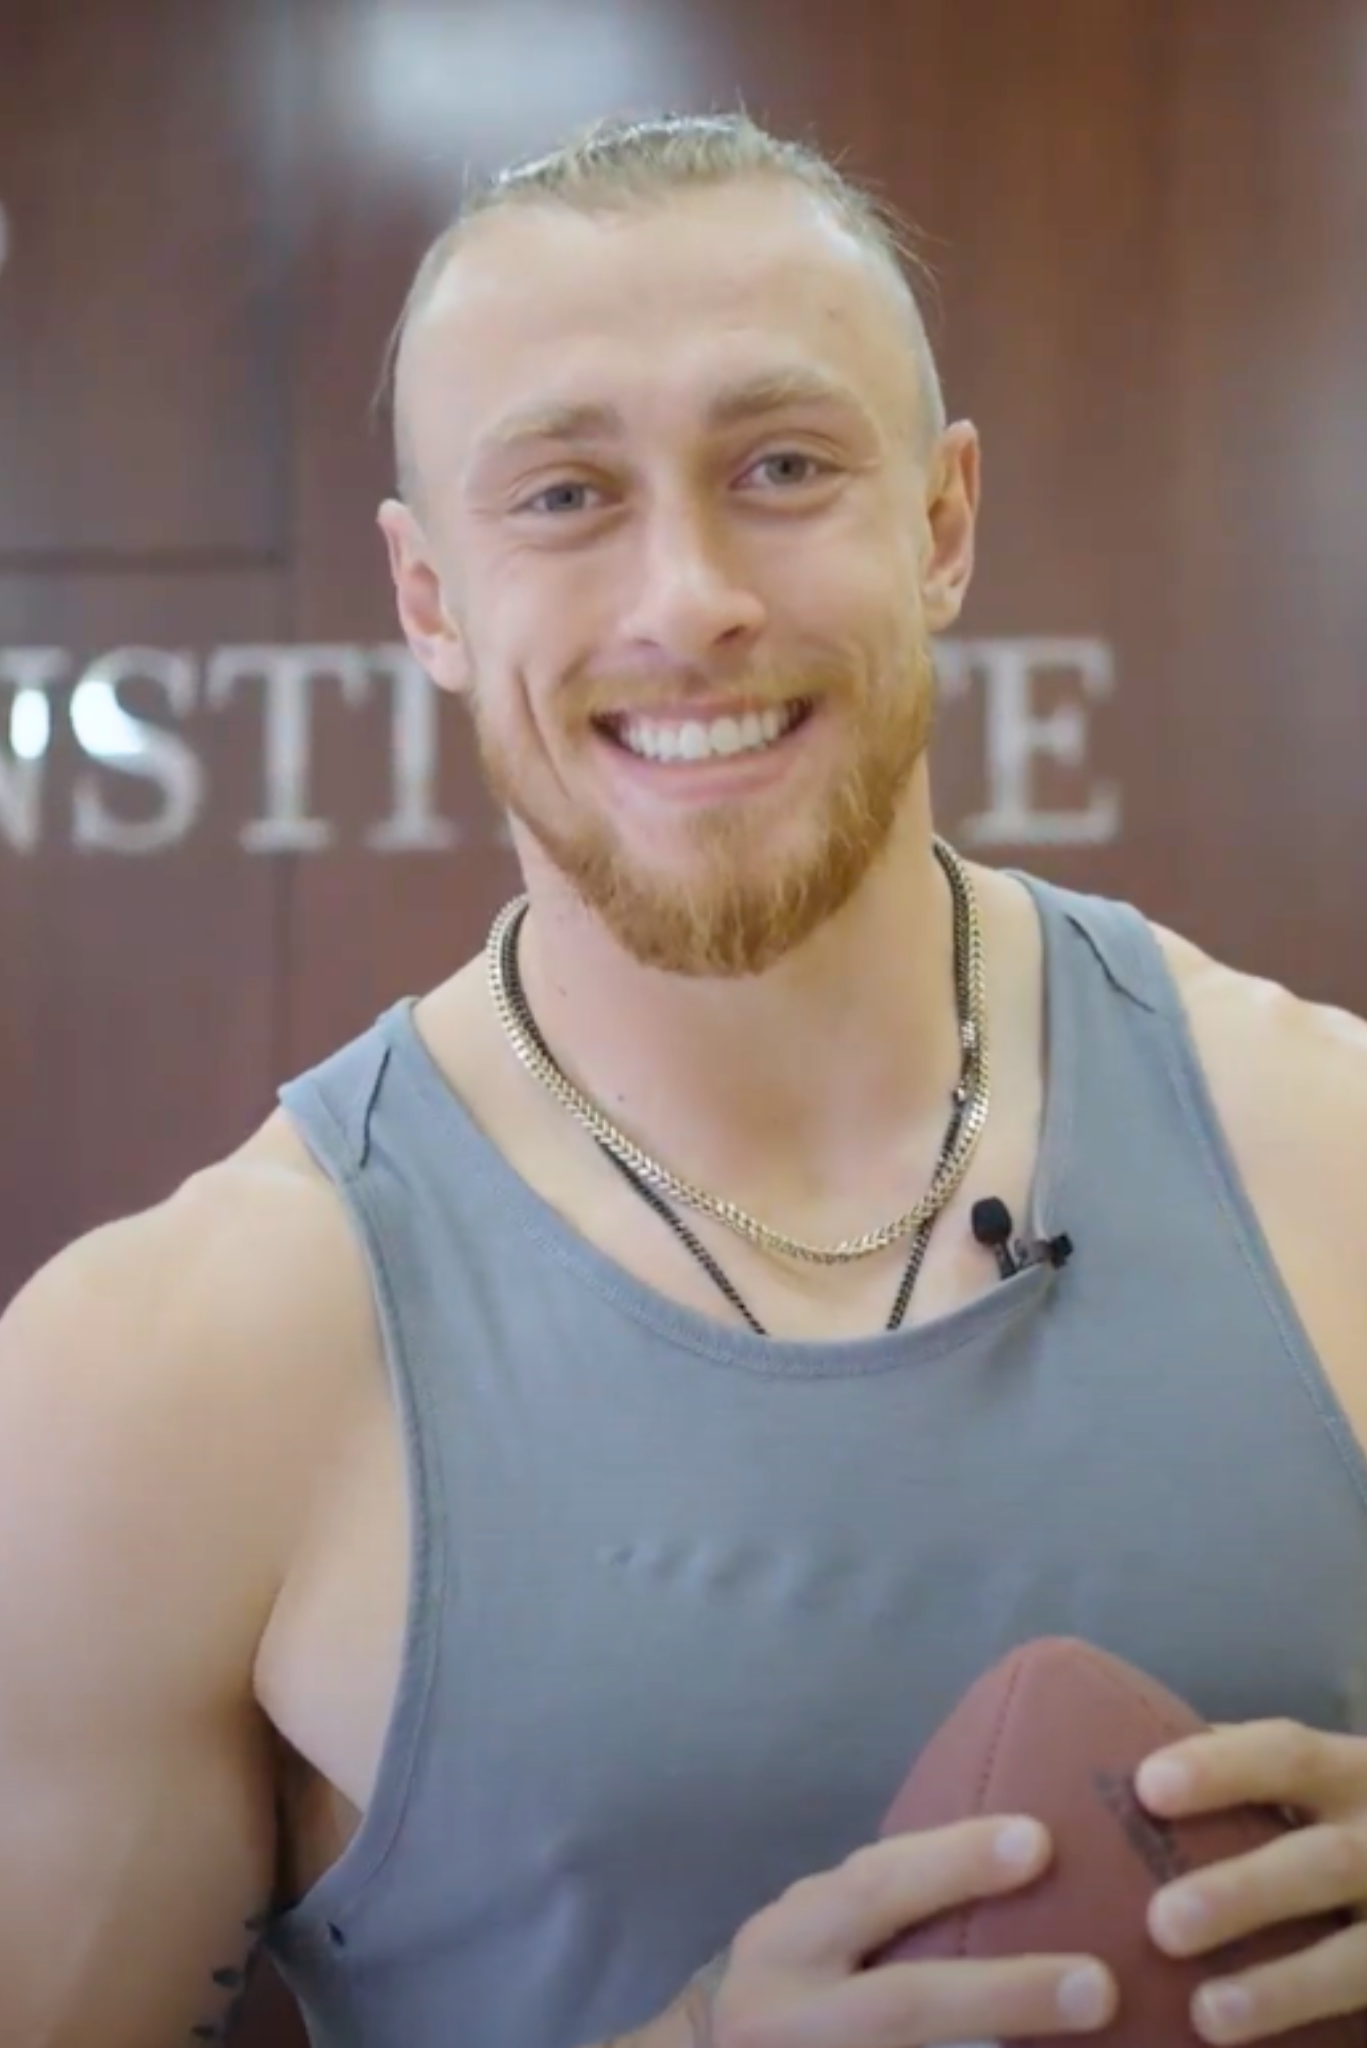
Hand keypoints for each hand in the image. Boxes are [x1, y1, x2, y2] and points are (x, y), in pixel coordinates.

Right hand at [676, 1816, 1115, 2045]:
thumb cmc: (793, 1986)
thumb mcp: (812, 1934)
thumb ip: (881, 1910)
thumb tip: (1024, 1856)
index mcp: (784, 1945)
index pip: (870, 1891)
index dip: (953, 1862)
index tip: (1039, 1840)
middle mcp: (786, 2016)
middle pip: (903, 2006)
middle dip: (1004, 1993)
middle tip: (1098, 1984)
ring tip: (1093, 2028)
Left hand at [1137, 1718, 1366, 2041]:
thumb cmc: (1341, 1821)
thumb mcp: (1317, 1785)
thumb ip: (1241, 1777)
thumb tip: (1120, 1766)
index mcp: (1349, 1774)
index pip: (1287, 1755)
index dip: (1220, 1770)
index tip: (1150, 1788)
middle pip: (1324, 1861)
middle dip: (1244, 1892)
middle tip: (1164, 1924)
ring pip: (1355, 1959)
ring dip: (1282, 1986)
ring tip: (1207, 2013)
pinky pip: (1363, 2005)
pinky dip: (1309, 2026)